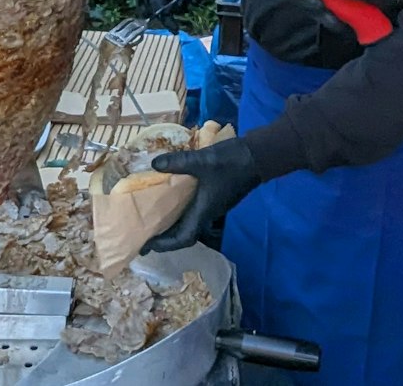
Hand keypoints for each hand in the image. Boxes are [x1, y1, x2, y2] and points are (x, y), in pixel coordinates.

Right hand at [133, 0, 203, 29]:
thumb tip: (191, 2)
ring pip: (146, 7)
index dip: (166, 17)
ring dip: (161, 9)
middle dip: (166, 13)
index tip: (176, 29)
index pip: (156, 2)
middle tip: (183, 9)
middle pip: (149, 7)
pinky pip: (146, 3)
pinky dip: (158, 4)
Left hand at [139, 139, 261, 254]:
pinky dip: (179, 210)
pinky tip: (170, 198)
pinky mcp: (215, 196)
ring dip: (171, 224)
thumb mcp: (203, 160)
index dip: (165, 245)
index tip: (147, 245)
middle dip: (164, 238)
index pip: (183, 239)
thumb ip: (179, 162)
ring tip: (152, 218)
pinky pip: (193, 209)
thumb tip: (153, 165)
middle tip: (143, 234)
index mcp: (204, 211)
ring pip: (188, 222)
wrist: (258, 156)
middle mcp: (208, 213)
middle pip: (183, 234)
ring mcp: (213, 204)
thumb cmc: (232, 163)